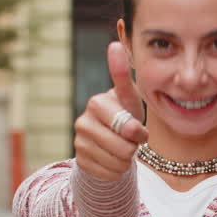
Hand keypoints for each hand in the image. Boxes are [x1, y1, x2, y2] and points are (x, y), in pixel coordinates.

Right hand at [74, 42, 147, 179]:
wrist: (110, 141)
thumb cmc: (125, 114)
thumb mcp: (129, 97)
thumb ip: (123, 75)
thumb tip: (114, 43)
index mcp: (97, 103)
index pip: (125, 124)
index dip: (137, 132)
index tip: (137, 132)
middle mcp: (83, 121)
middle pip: (123, 146)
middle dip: (134, 146)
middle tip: (132, 139)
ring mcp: (79, 142)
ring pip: (118, 161)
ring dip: (127, 159)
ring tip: (124, 148)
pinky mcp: (80, 161)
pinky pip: (110, 173)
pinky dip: (118, 171)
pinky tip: (114, 160)